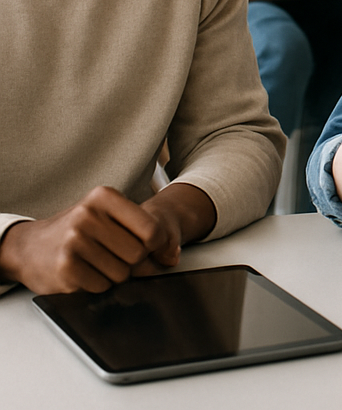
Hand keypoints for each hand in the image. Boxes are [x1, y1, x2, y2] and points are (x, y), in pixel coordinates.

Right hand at [0, 186, 173, 293]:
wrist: (29, 247)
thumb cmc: (77, 230)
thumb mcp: (107, 216)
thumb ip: (142, 230)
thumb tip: (171, 257)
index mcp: (104, 197)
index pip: (152, 228)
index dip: (157, 244)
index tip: (151, 248)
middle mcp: (88, 215)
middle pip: (138, 254)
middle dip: (133, 262)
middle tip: (116, 256)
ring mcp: (74, 241)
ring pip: (121, 273)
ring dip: (115, 274)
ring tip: (97, 262)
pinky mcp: (64, 267)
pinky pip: (102, 286)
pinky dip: (98, 284)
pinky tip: (85, 272)